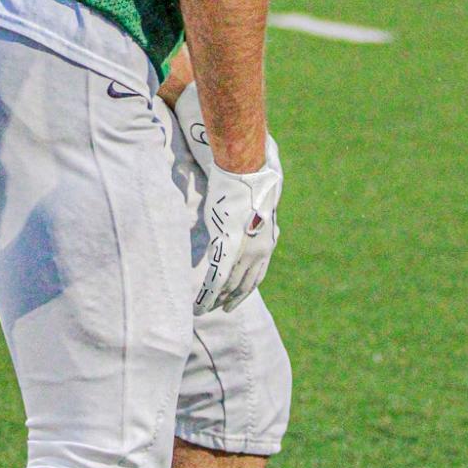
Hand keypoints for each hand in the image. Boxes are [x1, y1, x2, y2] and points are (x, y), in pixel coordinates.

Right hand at [176, 83, 282, 315]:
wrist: (247, 160)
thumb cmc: (254, 160)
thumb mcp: (262, 174)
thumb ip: (256, 178)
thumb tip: (256, 157)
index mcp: (267, 228)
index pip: (260, 262)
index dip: (251, 278)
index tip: (241, 288)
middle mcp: (261, 242)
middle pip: (249, 278)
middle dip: (237, 294)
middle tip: (225, 307)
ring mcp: (245, 245)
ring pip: (232, 282)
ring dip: (220, 299)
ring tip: (209, 310)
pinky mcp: (227, 245)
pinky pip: (217, 277)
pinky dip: (207, 294)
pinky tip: (200, 306)